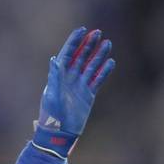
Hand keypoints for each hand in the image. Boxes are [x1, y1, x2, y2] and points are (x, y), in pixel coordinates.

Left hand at [32, 27, 115, 158]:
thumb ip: (54, 77)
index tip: (82, 30)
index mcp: (58, 76)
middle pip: (80, 57)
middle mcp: (69, 78)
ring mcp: (80, 85)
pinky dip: (104, 71)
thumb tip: (54, 59)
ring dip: (99, 55)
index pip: (67, 54)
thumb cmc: (51, 115)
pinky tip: (111, 62)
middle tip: (98, 32)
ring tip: (107, 43)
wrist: (60, 132)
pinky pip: (98, 79)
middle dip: (88, 44)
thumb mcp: (52, 95)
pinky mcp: (89, 94)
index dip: (74, 41)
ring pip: (91, 66)